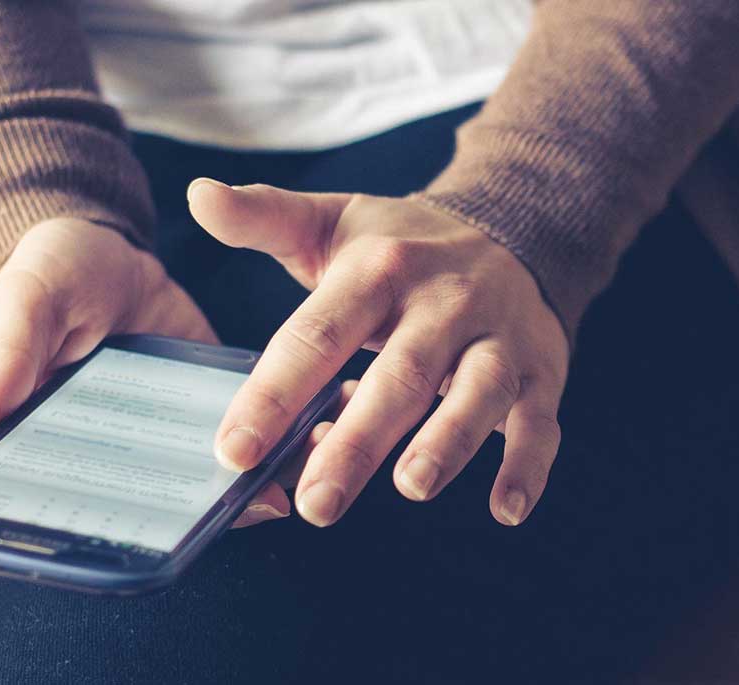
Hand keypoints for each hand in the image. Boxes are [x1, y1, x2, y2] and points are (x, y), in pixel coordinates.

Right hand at [0, 218, 301, 527]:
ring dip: (260, 476)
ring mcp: (175, 426)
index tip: (168, 537)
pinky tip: (323, 425)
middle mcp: (124, 448)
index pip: (91, 500)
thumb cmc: (48, 275)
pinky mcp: (215, 395)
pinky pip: (253, 425)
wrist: (105, 246)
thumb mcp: (26, 301)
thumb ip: (7, 356)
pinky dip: (285, 432)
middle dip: (214, 509)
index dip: (127, 527)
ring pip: (216, 470)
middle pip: (166, 499)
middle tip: (261, 503)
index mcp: (65, 440)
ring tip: (305, 472)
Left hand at [188, 179, 568, 526]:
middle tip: (315, 502)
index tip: (234, 450)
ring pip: (477, 392)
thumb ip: (262, 217)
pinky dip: (527, 465)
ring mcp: (496, 337)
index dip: (273, 394)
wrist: (511, 226)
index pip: (317, 335)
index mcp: (377, 270)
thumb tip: (198, 194)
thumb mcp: (330, 222)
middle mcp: (440, 303)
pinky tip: (506, 509)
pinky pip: (539, 421)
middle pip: (398, 374)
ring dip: (447, 441)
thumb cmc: (399, 244)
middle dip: (356, 441)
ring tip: (410, 487)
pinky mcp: (540, 370)